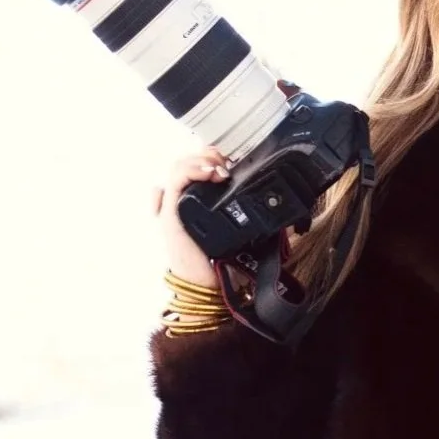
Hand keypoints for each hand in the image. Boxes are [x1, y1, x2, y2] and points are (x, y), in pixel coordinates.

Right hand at [152, 147, 231, 285]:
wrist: (202, 283)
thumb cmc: (215, 259)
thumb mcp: (230, 230)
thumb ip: (239, 217)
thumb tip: (268, 208)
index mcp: (188, 203)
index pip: (190, 167)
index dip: (206, 156)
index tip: (227, 159)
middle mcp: (176, 202)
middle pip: (184, 162)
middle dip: (206, 155)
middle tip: (225, 162)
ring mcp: (170, 208)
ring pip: (178, 168)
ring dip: (201, 160)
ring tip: (219, 167)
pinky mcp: (170, 216)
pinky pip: (175, 184)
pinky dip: (192, 171)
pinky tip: (209, 172)